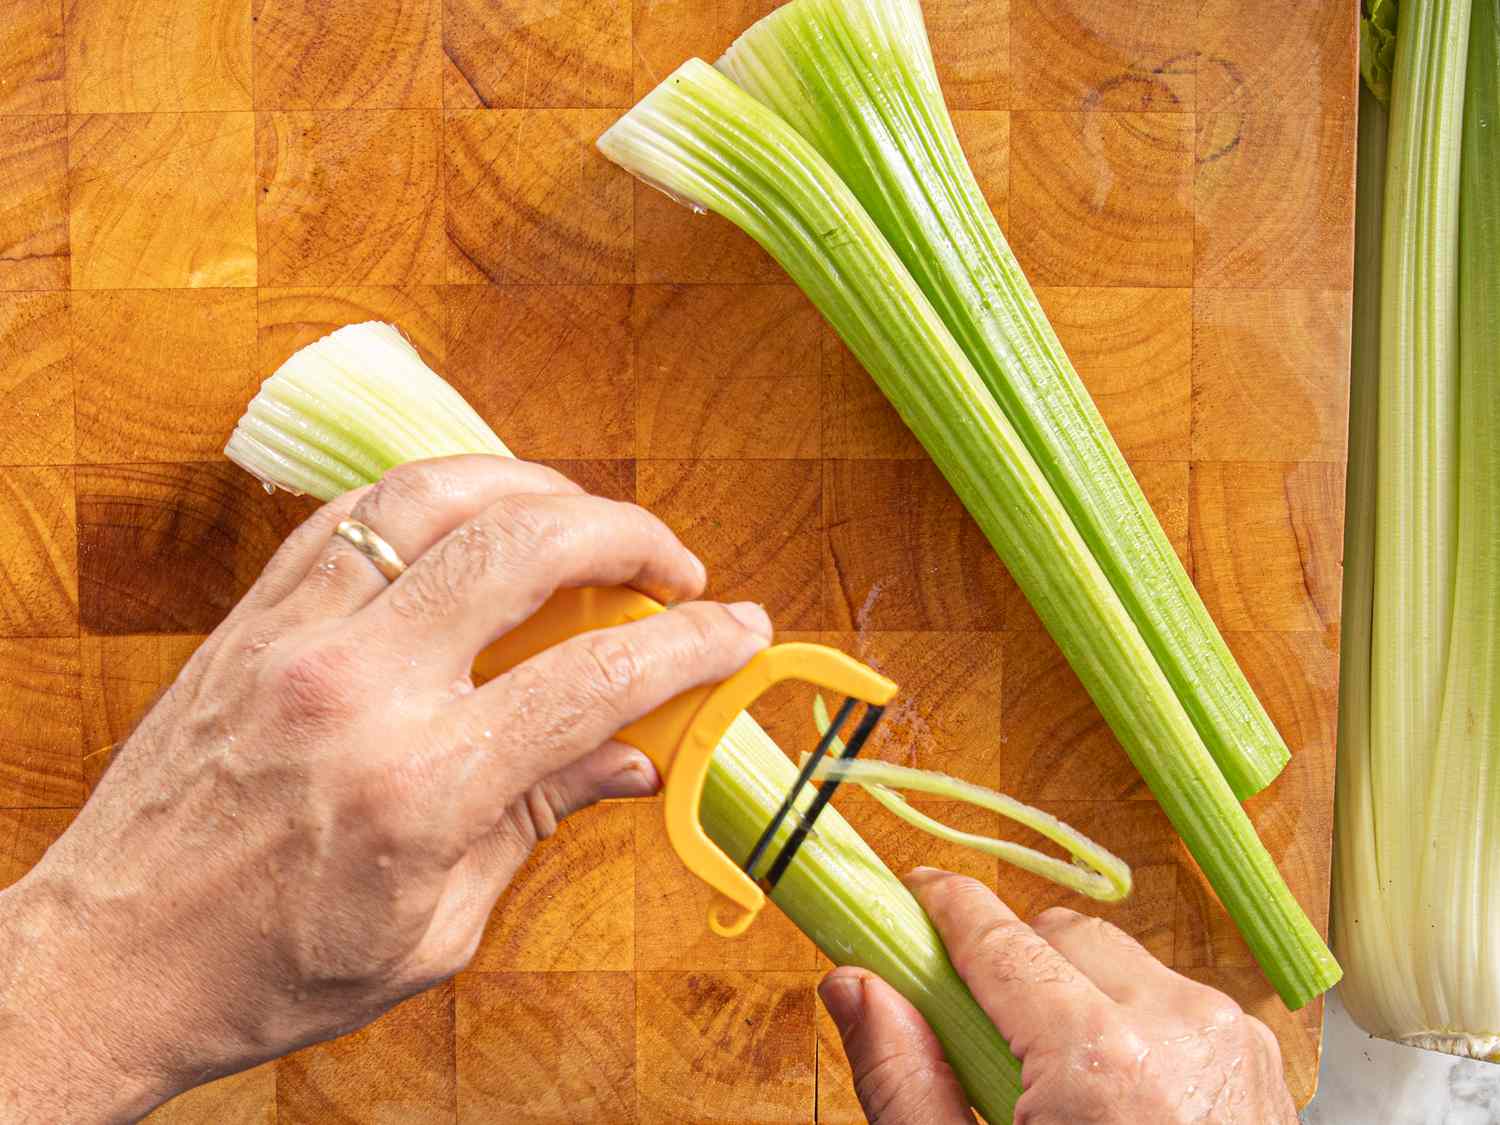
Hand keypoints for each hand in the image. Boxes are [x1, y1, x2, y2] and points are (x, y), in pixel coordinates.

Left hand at [0, 456, 772, 1121]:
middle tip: (673, 566)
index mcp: (422, 786)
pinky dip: (437, 496)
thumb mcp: (436, 929)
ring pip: (437, 496)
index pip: (595, 680)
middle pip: (527, 548)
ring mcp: (299, 636)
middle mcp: (361, 687)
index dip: (690, 644)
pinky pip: (357, 514)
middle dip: (630, 537)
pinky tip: (478, 518)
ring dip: (536, 488)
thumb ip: (538, 820)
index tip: (740, 627)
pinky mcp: (256, 617)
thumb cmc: (272, 967)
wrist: (112, 957)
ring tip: (585, 518)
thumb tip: (632, 759)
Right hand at [820, 869, 1297, 1123]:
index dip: (944, 907)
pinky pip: (1168, 996)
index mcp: (1103, 1064)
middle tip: (971, 1025)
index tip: (910, 895)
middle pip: (1060, 936)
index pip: (1001, 938)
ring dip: (1069, 990)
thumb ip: (905, 1083)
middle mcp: (1178, 1027)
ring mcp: (1230, 1037)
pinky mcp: (1259, 1054)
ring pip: (1117, 958)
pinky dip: (1127, 1019)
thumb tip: (854, 986)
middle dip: (1008, 963)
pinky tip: (1110, 1093)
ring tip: (1049, 1076)